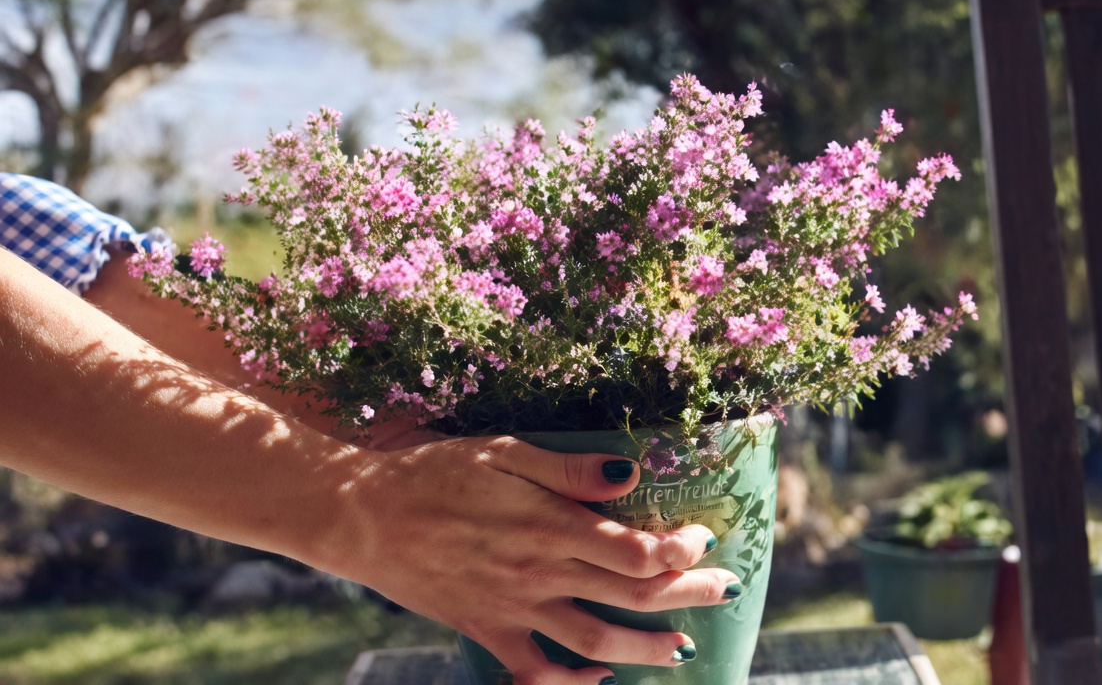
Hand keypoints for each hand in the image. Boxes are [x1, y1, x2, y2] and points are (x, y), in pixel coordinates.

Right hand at [319, 436, 737, 684]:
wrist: (362, 516)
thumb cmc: (434, 473)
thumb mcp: (503, 452)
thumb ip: (568, 469)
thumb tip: (630, 474)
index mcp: (548, 525)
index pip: (634, 550)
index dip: (679, 549)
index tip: (702, 536)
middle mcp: (539, 573)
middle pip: (630, 594)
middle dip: (686, 594)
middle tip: (726, 590)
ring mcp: (513, 608)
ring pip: (594, 639)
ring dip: (645, 648)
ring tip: (683, 650)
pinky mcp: (486, 629)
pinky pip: (534, 671)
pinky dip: (569, 683)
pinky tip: (597, 677)